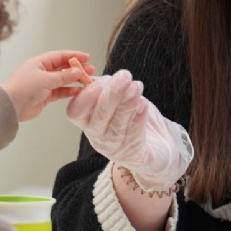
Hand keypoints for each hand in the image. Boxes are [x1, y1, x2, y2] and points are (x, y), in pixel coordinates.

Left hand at [0, 50, 93, 121]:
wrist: (10, 106)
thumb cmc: (23, 88)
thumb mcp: (45, 79)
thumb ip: (63, 76)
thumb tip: (78, 71)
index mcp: (39, 63)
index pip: (59, 56)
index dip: (73, 56)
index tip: (87, 57)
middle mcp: (42, 72)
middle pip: (63, 68)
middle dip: (77, 68)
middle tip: (90, 70)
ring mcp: (43, 84)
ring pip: (63, 80)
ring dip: (74, 81)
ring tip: (87, 81)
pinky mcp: (45, 96)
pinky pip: (60, 92)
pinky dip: (69, 91)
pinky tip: (78, 91)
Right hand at [65, 69, 191, 190]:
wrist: (154, 143)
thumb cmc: (128, 115)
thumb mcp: (114, 98)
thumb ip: (108, 88)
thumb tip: (108, 77)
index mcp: (86, 120)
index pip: (76, 111)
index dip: (86, 97)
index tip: (101, 81)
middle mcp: (98, 135)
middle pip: (99, 117)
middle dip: (112, 95)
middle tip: (124, 77)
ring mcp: (115, 147)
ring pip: (118, 125)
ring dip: (127, 104)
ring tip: (136, 86)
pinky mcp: (134, 154)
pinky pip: (135, 135)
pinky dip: (139, 118)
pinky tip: (143, 105)